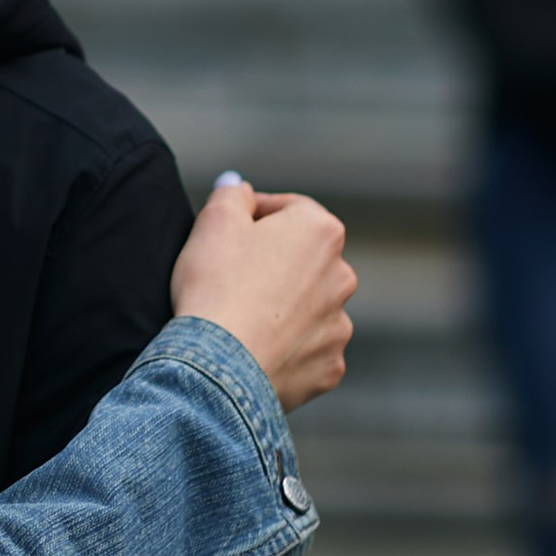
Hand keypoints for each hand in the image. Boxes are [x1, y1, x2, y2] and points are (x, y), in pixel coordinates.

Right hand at [169, 180, 354, 409]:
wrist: (219, 366)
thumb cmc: (215, 285)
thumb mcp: (213, 220)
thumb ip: (231, 194)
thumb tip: (239, 188)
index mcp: (321, 231)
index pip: (287, 210)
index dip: (252, 216)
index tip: (226, 233)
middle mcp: (342, 275)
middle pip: (302, 259)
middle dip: (272, 263)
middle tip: (231, 276)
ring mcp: (339, 325)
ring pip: (308, 306)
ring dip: (283, 307)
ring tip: (242, 317)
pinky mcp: (329, 366)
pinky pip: (307, 349)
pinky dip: (287, 348)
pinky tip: (256, 348)